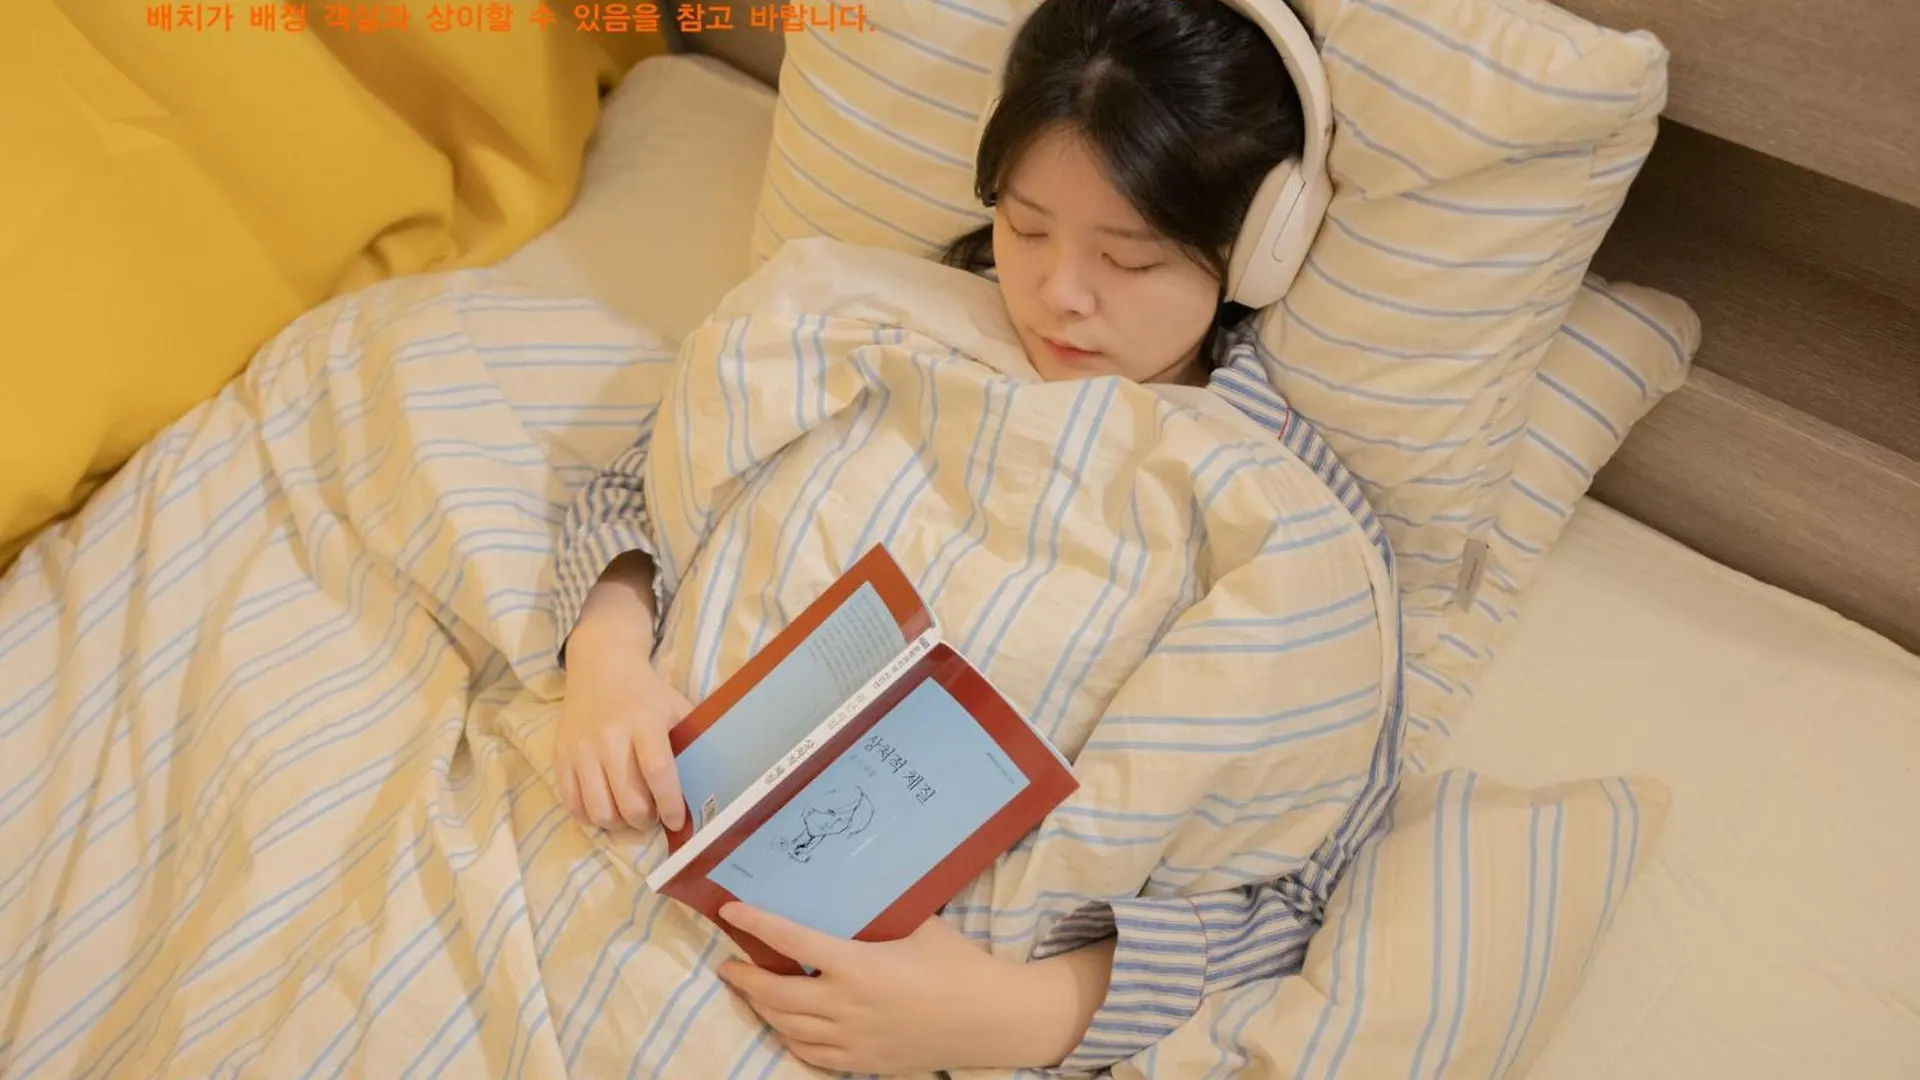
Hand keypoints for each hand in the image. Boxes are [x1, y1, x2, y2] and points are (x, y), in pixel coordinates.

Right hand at [555, 591, 691, 831]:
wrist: (601, 667)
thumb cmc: (646, 693)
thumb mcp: (676, 707)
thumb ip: (691, 740)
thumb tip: (712, 783)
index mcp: (644, 722)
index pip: (658, 772)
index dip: (670, 804)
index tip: (677, 822)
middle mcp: (609, 737)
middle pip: (628, 799)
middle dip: (645, 821)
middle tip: (653, 818)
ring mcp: (581, 749)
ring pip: (598, 810)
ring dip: (618, 825)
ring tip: (629, 817)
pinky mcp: (560, 757)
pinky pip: (572, 803)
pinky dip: (590, 817)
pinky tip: (605, 810)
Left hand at [714, 903, 1112, 1074]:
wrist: (989, 1018)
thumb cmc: (957, 965)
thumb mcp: (917, 925)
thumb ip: (879, 915)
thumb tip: (854, 887)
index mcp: (857, 965)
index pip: (790, 940)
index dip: (755, 924)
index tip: (730, 911)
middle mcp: (846, 1006)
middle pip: (775, 993)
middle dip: (744, 978)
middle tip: (729, 964)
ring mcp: (851, 1040)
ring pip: (786, 1026)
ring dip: (761, 1007)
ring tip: (750, 991)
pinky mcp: (862, 1063)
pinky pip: (810, 1055)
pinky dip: (789, 1038)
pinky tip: (786, 1026)